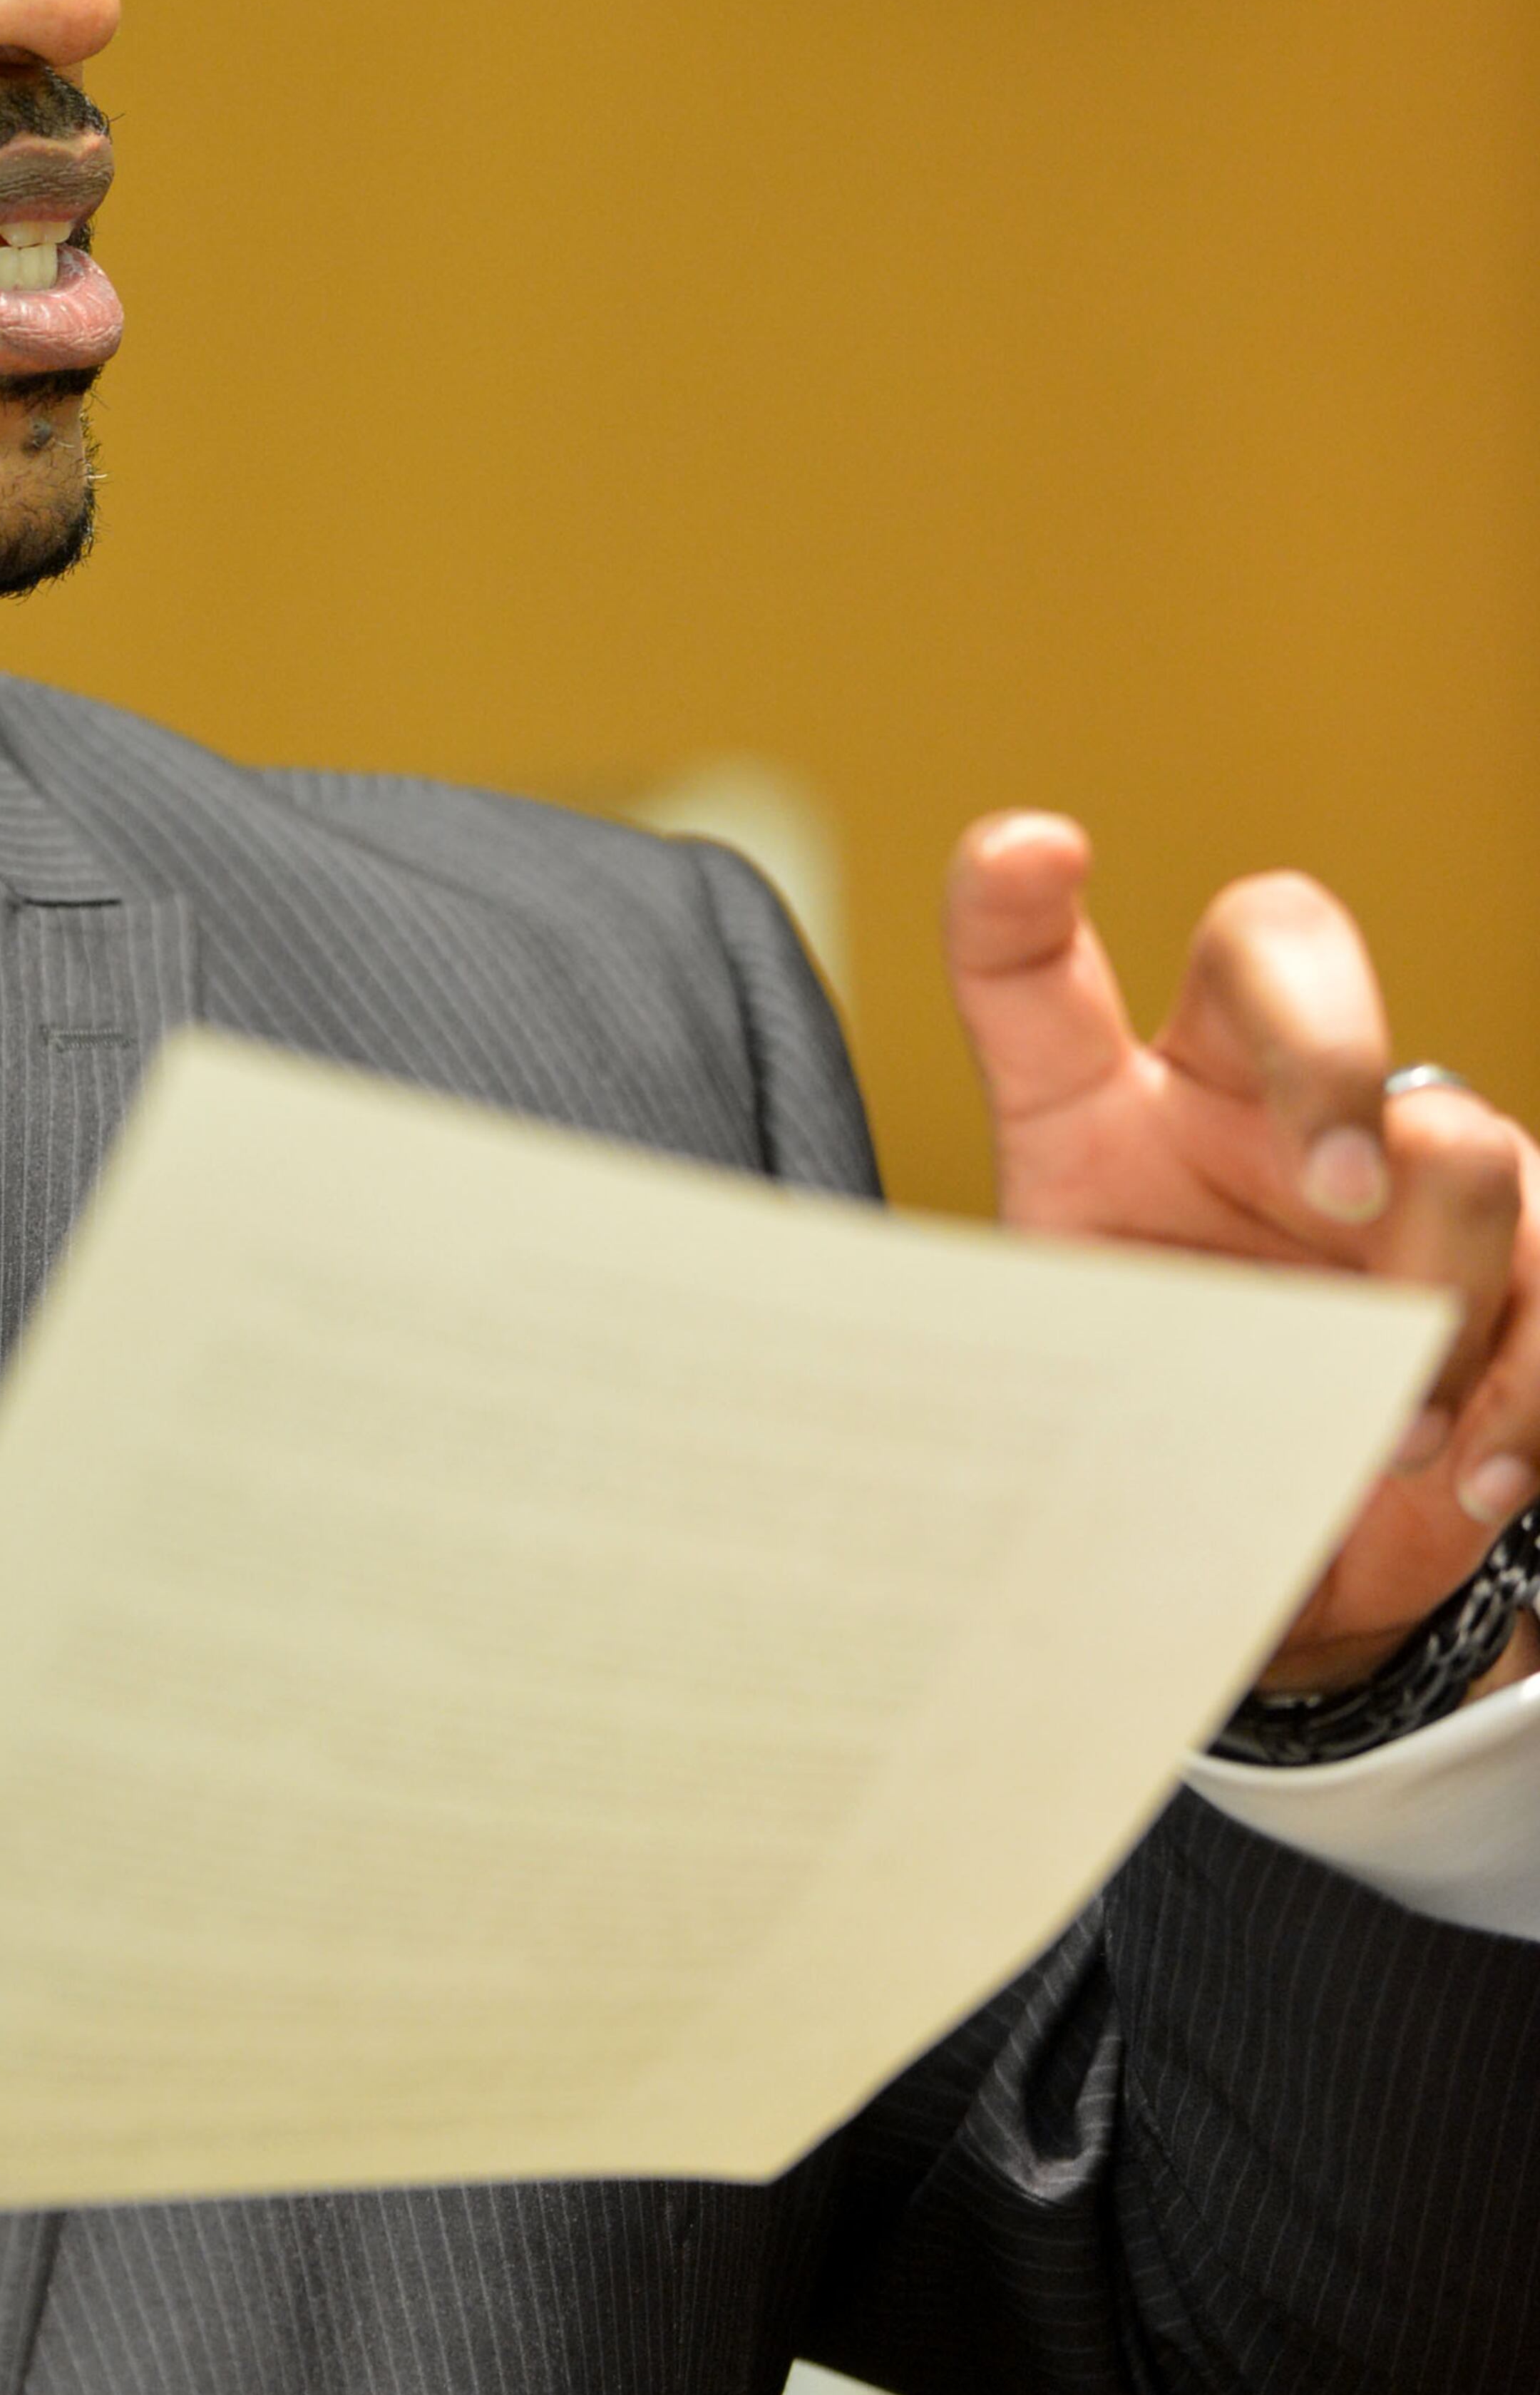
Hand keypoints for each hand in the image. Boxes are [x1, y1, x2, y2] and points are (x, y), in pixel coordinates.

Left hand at [947, 813, 1539, 1690]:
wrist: (1281, 1539)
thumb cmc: (1161, 1416)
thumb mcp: (1070, 1375)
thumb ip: (1020, 1343)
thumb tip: (915, 1312)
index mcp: (1114, 1109)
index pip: (1036, 980)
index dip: (1014, 907)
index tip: (1030, 855)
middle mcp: (1259, 1099)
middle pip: (1287, 952)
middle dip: (1326, 1053)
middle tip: (1339, 1189)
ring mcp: (1406, 1171)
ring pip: (1459, 1145)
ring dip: (1429, 1288)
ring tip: (1381, 1426)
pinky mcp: (1518, 1270)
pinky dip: (1521, 1387)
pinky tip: (1467, 1467)